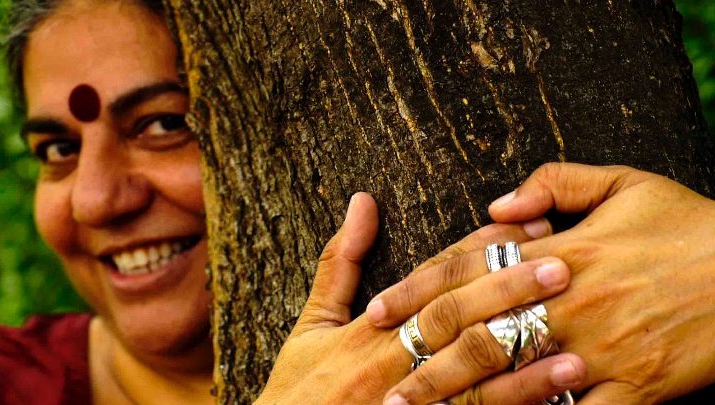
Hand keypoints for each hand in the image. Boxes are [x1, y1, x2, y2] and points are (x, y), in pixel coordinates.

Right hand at [257, 192, 581, 403]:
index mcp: (370, 326)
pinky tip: (555, 403)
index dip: (481, 250)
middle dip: (509, 292)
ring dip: (524, 364)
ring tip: (576, 349)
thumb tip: (362, 201)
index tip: (526, 226)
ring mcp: (410, 402)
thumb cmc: (298, 386)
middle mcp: (391, 361)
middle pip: (456, 319)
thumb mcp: (312, 322)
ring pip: (471, 379)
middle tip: (563, 266)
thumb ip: (339, 262)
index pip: (433, 277)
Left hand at [371, 163, 714, 403]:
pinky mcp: (632, 386)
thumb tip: (496, 205)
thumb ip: (556, 181)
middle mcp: (567, 297)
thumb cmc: (688, 225)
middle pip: (475, 326)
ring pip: (511, 375)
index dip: (415, 289)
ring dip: (459, 397)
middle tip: (378, 381)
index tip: (377, 311)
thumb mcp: (626, 183)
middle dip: (420, 355)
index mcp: (558, 249)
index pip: (467, 266)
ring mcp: (598, 345)